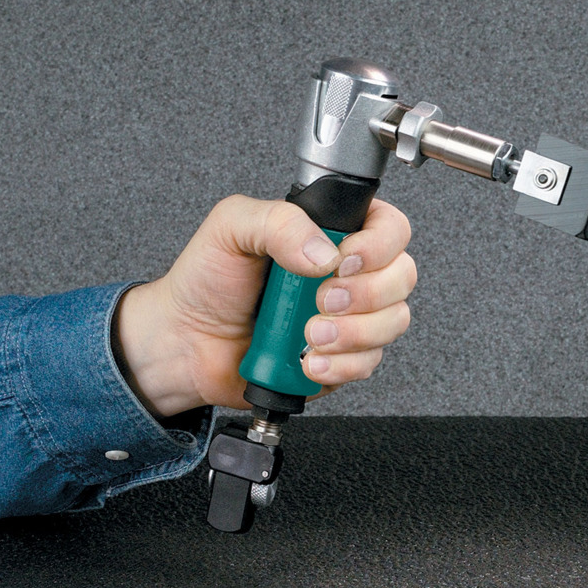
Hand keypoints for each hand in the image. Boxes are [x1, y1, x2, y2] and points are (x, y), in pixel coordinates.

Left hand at [114, 195, 415, 416]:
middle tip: (320, 299)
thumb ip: (279, 222)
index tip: (343, 259)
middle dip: (364, 294)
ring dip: (352, 333)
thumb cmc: (206, 281)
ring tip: (308, 333)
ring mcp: (348, 319)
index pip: (390, 229)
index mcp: (329, 233)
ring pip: (392, 323)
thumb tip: (325, 252)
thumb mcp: (232, 228)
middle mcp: (346, 274)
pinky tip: (308, 360)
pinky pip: (367, 364)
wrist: (185, 341)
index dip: (378, 246)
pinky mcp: (341, 358)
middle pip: (402, 277)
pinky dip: (339, 365)